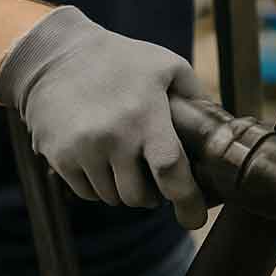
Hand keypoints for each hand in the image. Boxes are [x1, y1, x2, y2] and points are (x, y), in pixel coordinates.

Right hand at [0, 6, 207, 228]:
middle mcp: (113, 136)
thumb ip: (196, 96)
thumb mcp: (166, 65)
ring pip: (112, 197)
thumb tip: (219, 129)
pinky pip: (87, 192)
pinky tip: (103, 162)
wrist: (56, 56)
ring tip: (127, 164)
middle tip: (155, 180)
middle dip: (152, 196)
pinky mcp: (59, 156)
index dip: (187, 200)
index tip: (194, 219)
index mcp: (145, 115)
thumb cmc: (120, 59)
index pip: (170, 171)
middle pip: (139, 196)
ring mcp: (83, 148)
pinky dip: (99, 186)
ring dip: (124, 190)